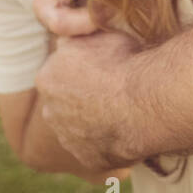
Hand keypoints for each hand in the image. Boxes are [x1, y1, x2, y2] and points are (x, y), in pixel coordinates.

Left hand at [36, 31, 145, 170]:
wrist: (145, 101)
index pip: (61, 72)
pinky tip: (129, 129)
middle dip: (85, 98)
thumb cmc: (123, 62)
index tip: (105, 67)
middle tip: (114, 91)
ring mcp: (68, 139)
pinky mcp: (87, 160)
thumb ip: (75, 36)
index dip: (85, 69)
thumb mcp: (96, 33)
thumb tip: (66, 35)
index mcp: (46, 78)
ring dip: (96, 121)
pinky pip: (98, 149)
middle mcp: (50, 111)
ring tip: (126, 111)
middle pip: (67, 103)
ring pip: (80, 128)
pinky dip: (110, 141)